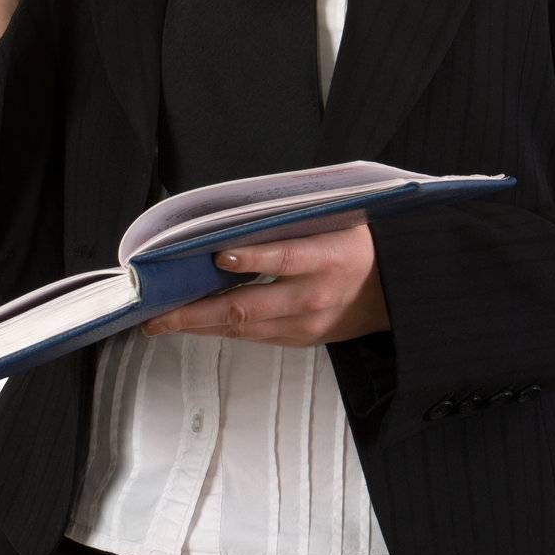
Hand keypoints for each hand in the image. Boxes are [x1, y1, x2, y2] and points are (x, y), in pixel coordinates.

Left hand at [140, 225, 391, 347]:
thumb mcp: (338, 219)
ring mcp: (306, 323)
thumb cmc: (360, 242)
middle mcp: (314, 295)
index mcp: (329, 256)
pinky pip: (254, 336)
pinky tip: (196, 324)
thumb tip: (239, 214)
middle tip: (157, 313)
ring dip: (199, 326)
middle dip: (195, 312)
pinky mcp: (302, 339)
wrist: (396, 290)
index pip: (285, 257)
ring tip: (163, 321)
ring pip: (244, 328)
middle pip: (248, 306)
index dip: (252, 258)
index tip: (218, 256)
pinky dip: (222, 329)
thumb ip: (293, 220)